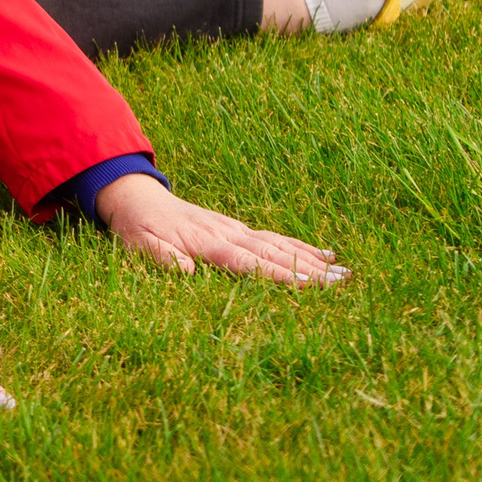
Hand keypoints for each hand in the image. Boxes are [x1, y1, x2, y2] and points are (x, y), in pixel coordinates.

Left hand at [95, 174, 346, 285]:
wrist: (136, 196)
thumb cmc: (137, 227)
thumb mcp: (138, 244)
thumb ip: (160, 258)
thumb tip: (186, 273)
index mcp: (206, 243)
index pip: (249, 263)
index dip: (279, 275)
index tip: (310, 284)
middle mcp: (228, 233)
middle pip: (275, 254)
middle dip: (310, 269)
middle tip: (344, 283)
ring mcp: (236, 229)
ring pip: (280, 245)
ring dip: (313, 258)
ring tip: (345, 271)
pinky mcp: (238, 228)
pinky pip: (275, 238)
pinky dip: (301, 245)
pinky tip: (325, 254)